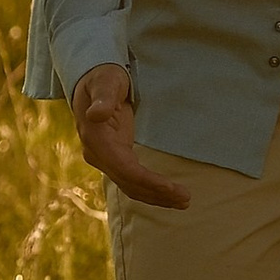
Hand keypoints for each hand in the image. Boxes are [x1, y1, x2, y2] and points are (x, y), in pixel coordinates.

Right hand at [70, 64, 189, 211]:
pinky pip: (131, 180)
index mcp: (95, 137)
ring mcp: (104, 158)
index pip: (123, 167)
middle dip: (157, 193)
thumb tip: (95, 115)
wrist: (92, 83)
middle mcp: (97, 153)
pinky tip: (168, 195)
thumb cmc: (103, 78)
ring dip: (156, 197)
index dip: (147, 180)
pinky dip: (150, 190)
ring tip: (184, 202)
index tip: (170, 187)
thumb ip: (103, 98)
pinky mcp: (114, 158)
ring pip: (130, 186)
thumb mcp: (105, 81)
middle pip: (128, 181)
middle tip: (186, 199)